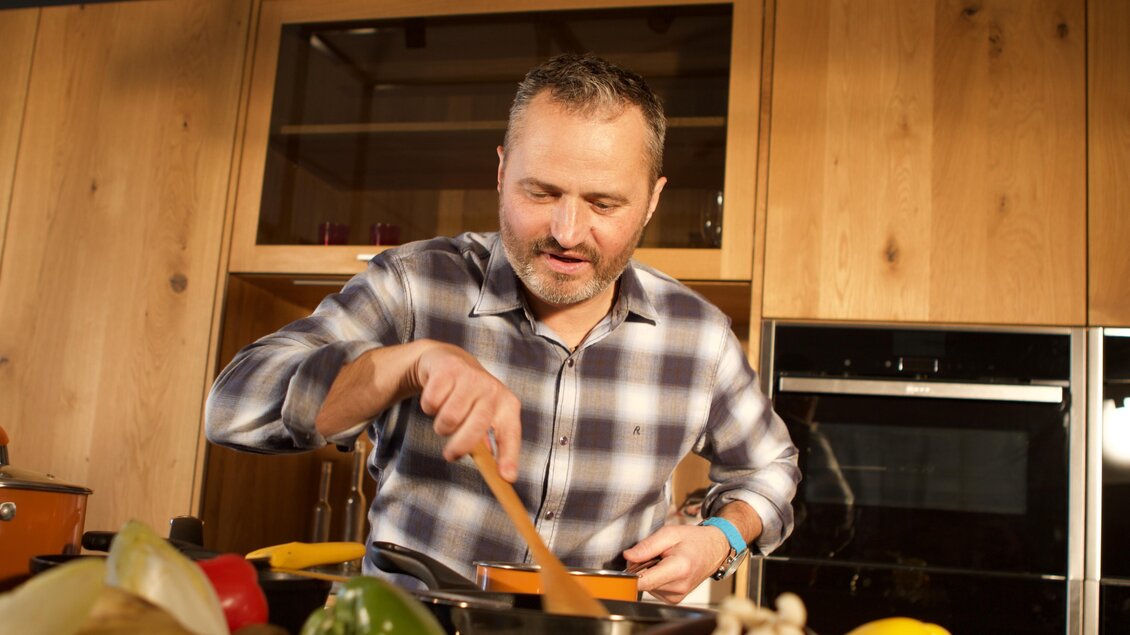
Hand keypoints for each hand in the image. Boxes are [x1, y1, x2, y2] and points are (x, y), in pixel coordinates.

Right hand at [315, 340, 521, 481]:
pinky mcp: (448, 369)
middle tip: (450, 454)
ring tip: (445, 418)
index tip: (506, 477)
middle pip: (474, 430)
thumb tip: (497, 475)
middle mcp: (492, 390)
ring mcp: (471, 377)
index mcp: (507, 404)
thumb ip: (488, 445)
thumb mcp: (483, 418)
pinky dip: (428, 407)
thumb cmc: (469, 399)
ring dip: (441, 425)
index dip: (509, 456)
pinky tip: (436, 398)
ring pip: (448, 419)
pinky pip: (431, 403)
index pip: (510, 434)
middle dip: (458, 447)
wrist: (448, 361)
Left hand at [622, 524, 731, 603]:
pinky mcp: (674, 599)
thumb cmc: (694, 540)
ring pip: (646, 586)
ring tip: (663, 560)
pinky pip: (653, 589)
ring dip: (648, 573)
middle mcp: (678, 586)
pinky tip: (666, 569)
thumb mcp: (669, 533)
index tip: (623, 570)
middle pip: (642, 582)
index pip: (644, 582)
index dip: (629, 576)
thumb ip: (647, 546)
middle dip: (640, 567)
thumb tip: (628, 556)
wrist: (714, 550)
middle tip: (654, 554)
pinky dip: (655, 578)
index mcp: (678, 568)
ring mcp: (677, 596)